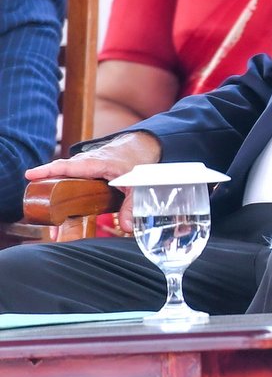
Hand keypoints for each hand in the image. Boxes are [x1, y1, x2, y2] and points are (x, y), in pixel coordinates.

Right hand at [25, 131, 161, 231]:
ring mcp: (80, 170)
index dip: (48, 170)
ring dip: (55, 203)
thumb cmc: (132, 161)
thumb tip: (127, 226)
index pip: (67, 165)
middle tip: (44, 218)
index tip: (30, 175)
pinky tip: (62, 219)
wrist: (135, 149)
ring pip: (62, 183)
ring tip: (54, 228)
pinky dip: (61, 199)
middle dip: (47, 195)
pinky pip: (66, 184)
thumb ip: (132, 204)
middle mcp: (83, 165)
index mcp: (95, 163)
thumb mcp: (136, 182)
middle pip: (59, 178)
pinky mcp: (81, 175)